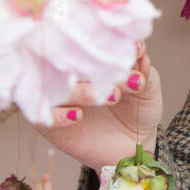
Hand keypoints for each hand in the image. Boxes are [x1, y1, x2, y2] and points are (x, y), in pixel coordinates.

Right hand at [29, 40, 161, 173]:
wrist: (132, 147)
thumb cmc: (138, 110)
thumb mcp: (148, 90)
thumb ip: (145, 73)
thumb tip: (141, 56)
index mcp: (92, 57)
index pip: (93, 42)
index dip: (114, 43)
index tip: (137, 50)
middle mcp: (71, 73)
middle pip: (71, 60)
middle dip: (98, 66)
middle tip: (127, 78)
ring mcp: (57, 96)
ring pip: (55, 85)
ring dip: (82, 90)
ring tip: (113, 96)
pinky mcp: (47, 121)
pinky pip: (42, 115)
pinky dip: (58, 115)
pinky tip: (77, 116)